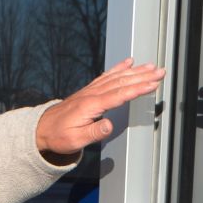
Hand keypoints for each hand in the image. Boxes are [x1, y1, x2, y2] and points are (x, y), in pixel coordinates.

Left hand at [35, 59, 165, 160]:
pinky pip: (107, 76)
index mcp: (90, 105)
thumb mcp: (75, 140)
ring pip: (116, 77)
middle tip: (161, 71)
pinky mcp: (89, 91)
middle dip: (143, 76)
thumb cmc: (59, 136)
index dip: (137, 89)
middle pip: (121, 82)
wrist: (41, 129)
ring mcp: (90, 91)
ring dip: (136, 71)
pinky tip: (129, 62)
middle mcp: (91, 94)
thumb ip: (93, 133)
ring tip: (152, 66)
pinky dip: (119, 68)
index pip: (119, 95)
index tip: (153, 84)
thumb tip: (109, 125)